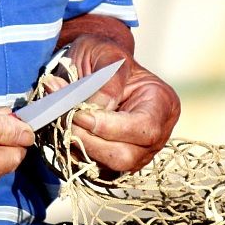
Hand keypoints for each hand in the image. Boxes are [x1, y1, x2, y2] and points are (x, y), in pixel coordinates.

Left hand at [60, 35, 179, 173]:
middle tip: (65, 121)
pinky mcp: (116, 162)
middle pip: (127, 156)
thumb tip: (93, 111)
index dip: (108, 126)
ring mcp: (138, 152)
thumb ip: (105, 80)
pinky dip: (77, 154)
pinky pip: (96, 170)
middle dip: (91, 142)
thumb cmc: (104, 55)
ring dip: (80, 149)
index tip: (77, 113)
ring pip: (110, 168)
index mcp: (163, 103)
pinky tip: (65, 132)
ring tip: (61, 123)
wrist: (94, 64)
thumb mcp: (106, 54)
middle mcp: (156, 134)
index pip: (143, 128)